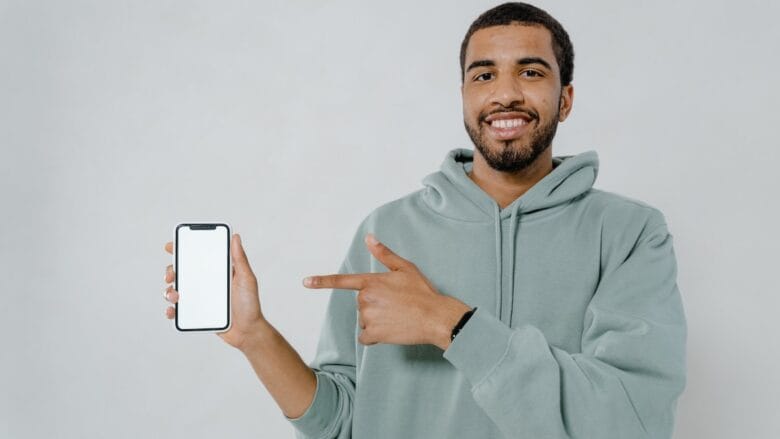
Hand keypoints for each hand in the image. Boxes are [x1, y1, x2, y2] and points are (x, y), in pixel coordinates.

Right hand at [163, 233, 267, 350]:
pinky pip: (178, 310)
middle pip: (183, 272)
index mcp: (217, 272)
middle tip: (171, 275)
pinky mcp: (196, 313)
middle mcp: (206, 283)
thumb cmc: (250, 304)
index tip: (172, 246)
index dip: (183, 249)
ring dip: (170, 291)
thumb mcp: (246, 279)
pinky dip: (171, 310)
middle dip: (171, 271)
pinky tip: (172, 311)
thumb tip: (235, 237)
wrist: (247, 331)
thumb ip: (240, 259)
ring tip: (175, 295)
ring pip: (177, 290)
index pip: (198, 257)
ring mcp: (200, 298)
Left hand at [302, 233, 470, 349]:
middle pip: (361, 304)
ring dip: (376, 322)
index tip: (305, 282)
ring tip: (397, 318)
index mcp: (371, 282)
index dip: (322, 281)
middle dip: (374, 306)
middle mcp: (366, 299)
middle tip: (396, 306)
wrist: (435, 317)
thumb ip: (384, 254)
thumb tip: (369, 238)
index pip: (342, 281)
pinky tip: (392, 331)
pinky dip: (375, 337)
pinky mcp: (373, 334)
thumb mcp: (405, 268)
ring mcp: (368, 317)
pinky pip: (365, 337)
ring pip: (364, 321)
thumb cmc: (422, 292)